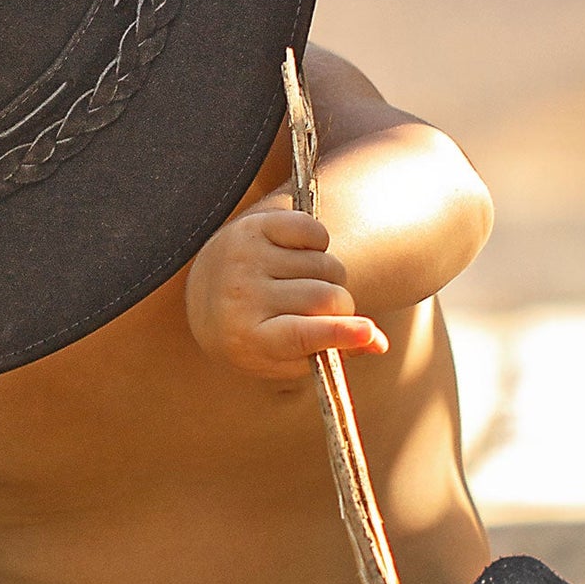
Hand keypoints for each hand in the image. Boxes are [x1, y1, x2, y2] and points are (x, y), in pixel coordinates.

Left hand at [185, 207, 388, 379]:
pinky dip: (319, 243)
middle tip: (329, 309)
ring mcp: (245, 258)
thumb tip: (379, 343)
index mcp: (247, 338)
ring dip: (329, 277)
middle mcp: (241, 296)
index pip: (299, 334)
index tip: (368, 333)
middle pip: (324, 297)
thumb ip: (333, 351)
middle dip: (342, 306)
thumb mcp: (287, 356)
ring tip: (306, 283)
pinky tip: (300, 256)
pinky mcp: (253, 226)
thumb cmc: (257, 335)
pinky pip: (312, 230)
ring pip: (324, 265)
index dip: (337, 333)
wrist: (205, 296)